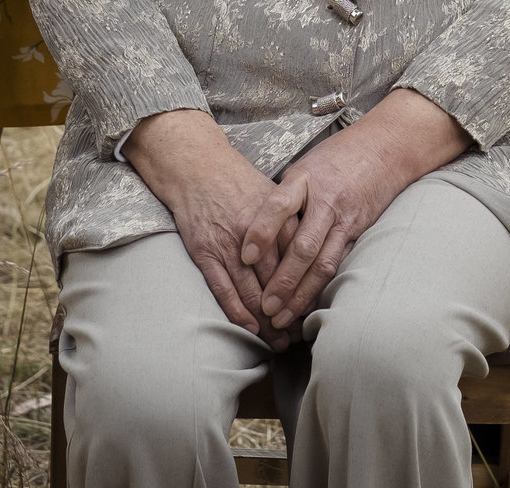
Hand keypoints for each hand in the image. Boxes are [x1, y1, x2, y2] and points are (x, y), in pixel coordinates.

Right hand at [123, 110, 290, 346]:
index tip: (312, 313)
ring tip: (279, 342)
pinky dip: (238, 313)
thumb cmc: (238, 182)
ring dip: (267, 322)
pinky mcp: (205, 252)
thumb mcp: (274, 197)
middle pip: (278, 283)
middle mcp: (256, 234)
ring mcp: (229, 245)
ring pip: (252, 293)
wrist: (196, 166)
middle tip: (299, 336)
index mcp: (278, 218)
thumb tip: (312, 256)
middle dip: (290, 314)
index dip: (307, 292)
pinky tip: (251, 329)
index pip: (299, 264)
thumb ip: (291, 226)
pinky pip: (224, 290)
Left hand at [241, 90, 467, 331]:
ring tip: (283, 317)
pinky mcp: (358, 233)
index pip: (279, 206)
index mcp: (305, 178)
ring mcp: (345, 220)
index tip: (245, 257)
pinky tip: (309, 307)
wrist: (385, 148)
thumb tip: (253, 226)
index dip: (261, 232)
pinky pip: (338, 265)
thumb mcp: (305, 165)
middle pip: (303, 247)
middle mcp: (326, 201)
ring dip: (302, 295)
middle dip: (283, 281)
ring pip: (323, 264)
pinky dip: (322, 288)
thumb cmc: (338, 156)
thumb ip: (284, 195)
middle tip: (264, 306)